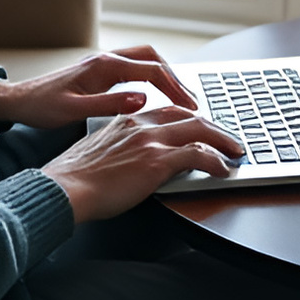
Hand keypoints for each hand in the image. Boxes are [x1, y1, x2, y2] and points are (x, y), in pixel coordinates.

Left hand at [0, 45, 196, 129]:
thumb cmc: (42, 107)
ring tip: (181, 99)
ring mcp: (103, 64)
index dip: (175, 87)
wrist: (18, 100)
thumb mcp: (74, 111)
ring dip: (165, 76)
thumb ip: (109, 105)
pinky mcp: (99, 72)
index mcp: (104, 66)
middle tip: (192, 101)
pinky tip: (156, 96)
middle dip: (176, 78)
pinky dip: (152, 78)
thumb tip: (143, 98)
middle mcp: (106, 59)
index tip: (191, 105)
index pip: (151, 70)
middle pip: (153, 59)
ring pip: (144, 61)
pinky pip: (134, 68)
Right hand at [42, 106, 243, 222]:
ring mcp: (150, 141)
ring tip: (235, 151)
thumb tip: (138, 161)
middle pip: (189, 115)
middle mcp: (141, 125)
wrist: (65, 188)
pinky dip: (216, 161)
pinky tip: (223, 170)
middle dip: (214, 126)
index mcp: (126, 121)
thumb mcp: (101, 152)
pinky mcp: (157, 162)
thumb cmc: (76, 178)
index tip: (202, 126)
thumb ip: (123, 148)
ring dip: (223, 140)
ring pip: (200, 129)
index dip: (189, 118)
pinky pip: (198, 155)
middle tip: (228, 138)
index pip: (167, 111)